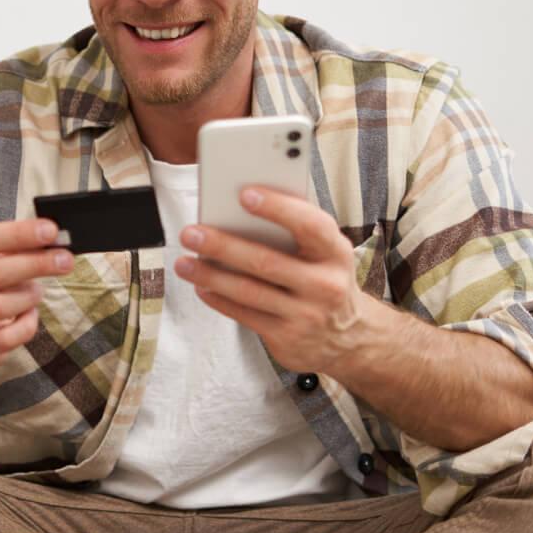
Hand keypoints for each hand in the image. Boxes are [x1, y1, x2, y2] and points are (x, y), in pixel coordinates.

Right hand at [0, 219, 72, 368]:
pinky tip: (28, 315)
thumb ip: (9, 246)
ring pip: (0, 307)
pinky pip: (6, 338)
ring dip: (29, 295)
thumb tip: (51, 237)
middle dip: (35, 264)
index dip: (19, 234)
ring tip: (36, 291)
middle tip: (65, 260)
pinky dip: (27, 325)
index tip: (52, 230)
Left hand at [175, 188, 378, 373]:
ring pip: (248, 291)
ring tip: (184, 262)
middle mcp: (324, 285)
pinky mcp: (286, 338)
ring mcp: (306, 314)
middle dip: (223, 245)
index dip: (278, 208)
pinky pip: (244, 315)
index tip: (245, 194)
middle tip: (192, 232)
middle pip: (266, 262)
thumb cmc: (325, 279)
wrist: (348, 338)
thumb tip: (243, 205)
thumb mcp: (326, 253)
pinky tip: (201, 285)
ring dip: (210, 275)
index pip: (310, 225)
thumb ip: (295, 230)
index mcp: (335, 253)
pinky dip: (218, 299)